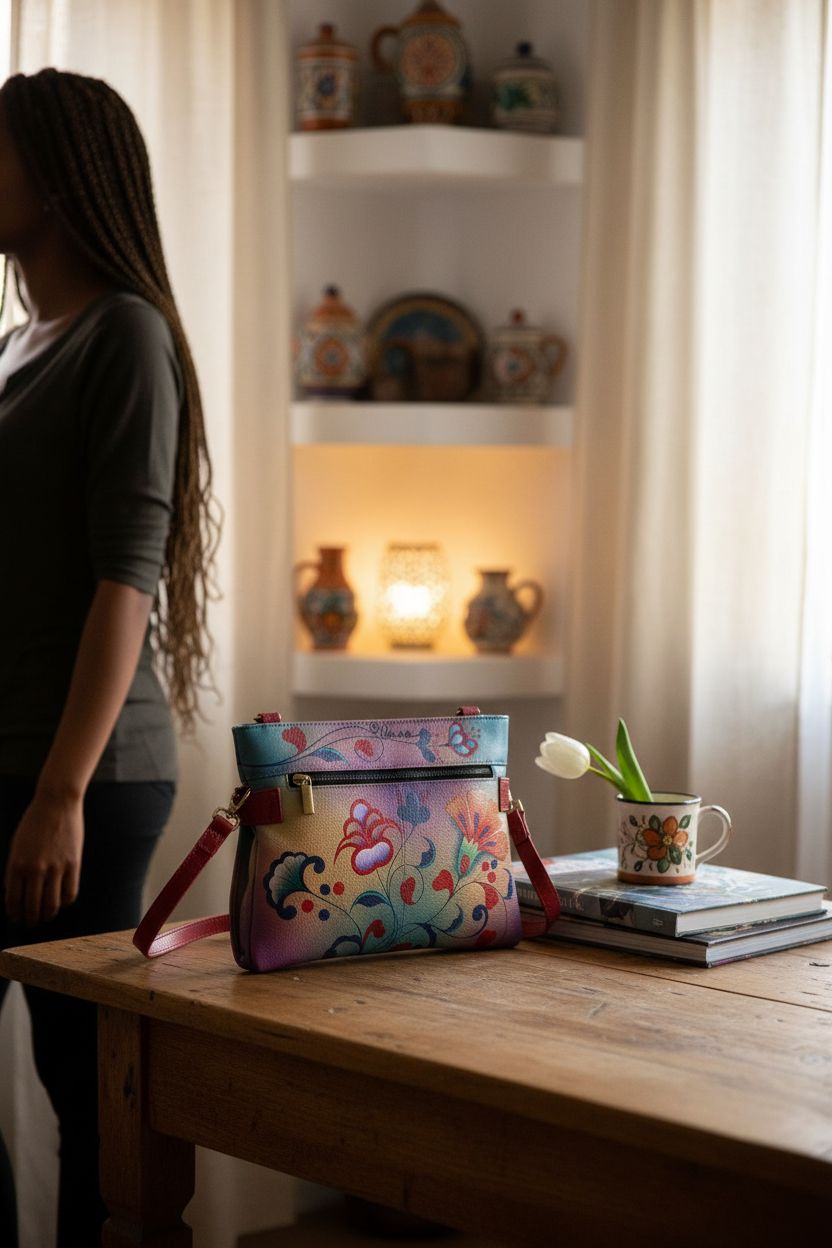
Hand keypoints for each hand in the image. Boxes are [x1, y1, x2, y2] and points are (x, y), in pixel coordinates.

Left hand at [4, 789, 83, 925]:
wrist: (57, 803)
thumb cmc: (34, 822)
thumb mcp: (16, 846)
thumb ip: (14, 870)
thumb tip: (15, 893)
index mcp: (16, 865)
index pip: (13, 901)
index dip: (14, 914)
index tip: (16, 918)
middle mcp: (35, 869)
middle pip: (32, 907)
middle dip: (30, 920)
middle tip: (31, 923)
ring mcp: (55, 868)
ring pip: (52, 905)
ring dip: (47, 915)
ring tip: (46, 916)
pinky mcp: (73, 864)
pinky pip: (70, 893)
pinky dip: (64, 902)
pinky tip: (61, 900)